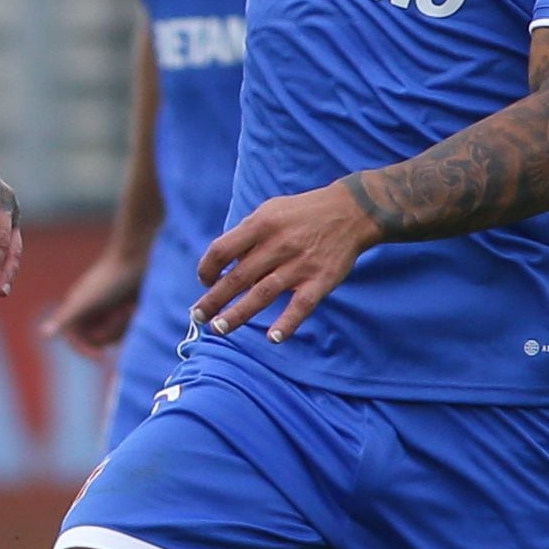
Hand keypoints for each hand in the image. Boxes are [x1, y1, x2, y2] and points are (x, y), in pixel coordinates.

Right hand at [38, 248, 144, 357]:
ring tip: (130, 308)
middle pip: (100, 338)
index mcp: (76, 307)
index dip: (85, 350)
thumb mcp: (87, 302)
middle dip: (112, 332)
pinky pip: (127, 324)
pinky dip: (133, 320)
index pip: (76, 339)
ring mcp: (109, 306)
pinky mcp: (125, 303)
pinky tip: (136, 306)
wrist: (137, 255)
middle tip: (121, 313)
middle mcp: (91, 308)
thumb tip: (43, 334)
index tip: (100, 358)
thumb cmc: (111, 279)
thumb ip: (65, 318)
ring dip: (124, 325)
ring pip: (116, 333)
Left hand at [194, 181, 376, 342]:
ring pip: (261, 294)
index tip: (205, 281)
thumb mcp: (270, 211)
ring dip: (237, 315)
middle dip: (213, 300)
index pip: (221, 250)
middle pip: (236, 278)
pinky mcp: (321, 280)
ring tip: (219, 329)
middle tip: (197, 316)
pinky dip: (287, 323)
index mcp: (261, 224)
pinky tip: (273, 338)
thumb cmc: (302, 213)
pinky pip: (300, 306)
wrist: (351, 210)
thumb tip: (221, 264)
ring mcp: (300, 264)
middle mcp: (278, 245)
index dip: (206, 269)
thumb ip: (246, 235)